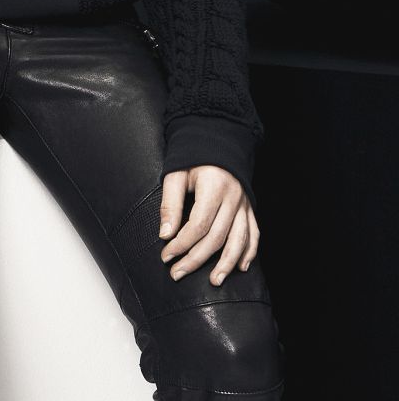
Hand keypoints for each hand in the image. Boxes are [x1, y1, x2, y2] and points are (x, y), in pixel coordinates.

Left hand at [158, 165, 258, 284]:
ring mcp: (244, 203)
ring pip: (239, 239)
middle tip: (178, 273)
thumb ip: (170, 204)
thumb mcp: (175, 173)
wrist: (216, 138)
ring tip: (214, 281)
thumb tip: (165, 235)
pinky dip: (249, 252)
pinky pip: (254, 233)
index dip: (181, 243)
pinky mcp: (250, 207)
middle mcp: (234, 197)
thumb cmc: (192, 156)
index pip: (198, 225)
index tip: (166, 256)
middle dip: (197, 259)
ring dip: (227, 263)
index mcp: (214, 187)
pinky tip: (241, 267)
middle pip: (217, 237)